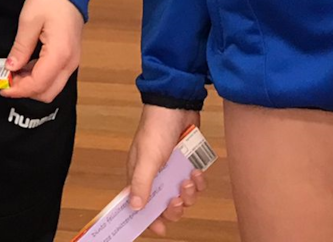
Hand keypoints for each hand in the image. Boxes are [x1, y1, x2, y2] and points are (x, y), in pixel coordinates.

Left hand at [1, 0, 83, 102]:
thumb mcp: (29, 20)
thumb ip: (21, 47)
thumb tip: (11, 67)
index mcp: (60, 54)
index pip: (38, 84)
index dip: (18, 90)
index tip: (2, 87)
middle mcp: (70, 63)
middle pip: (48, 92)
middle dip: (26, 91)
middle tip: (7, 79)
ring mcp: (72, 61)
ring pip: (52, 87)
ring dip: (32, 84)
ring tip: (14, 71)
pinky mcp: (70, 57)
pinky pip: (55, 76)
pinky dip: (39, 77)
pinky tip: (25, 65)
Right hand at [127, 104, 206, 234]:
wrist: (177, 105)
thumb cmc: (156, 128)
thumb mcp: (148, 158)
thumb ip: (141, 183)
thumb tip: (134, 207)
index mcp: (139, 175)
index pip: (141, 205)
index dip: (149, 219)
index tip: (160, 228)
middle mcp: (156, 176)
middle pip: (164, 206)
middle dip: (173, 207)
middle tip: (177, 199)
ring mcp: (172, 170)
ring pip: (183, 196)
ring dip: (188, 193)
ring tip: (189, 178)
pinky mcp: (187, 164)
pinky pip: (195, 184)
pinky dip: (198, 182)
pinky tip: (196, 171)